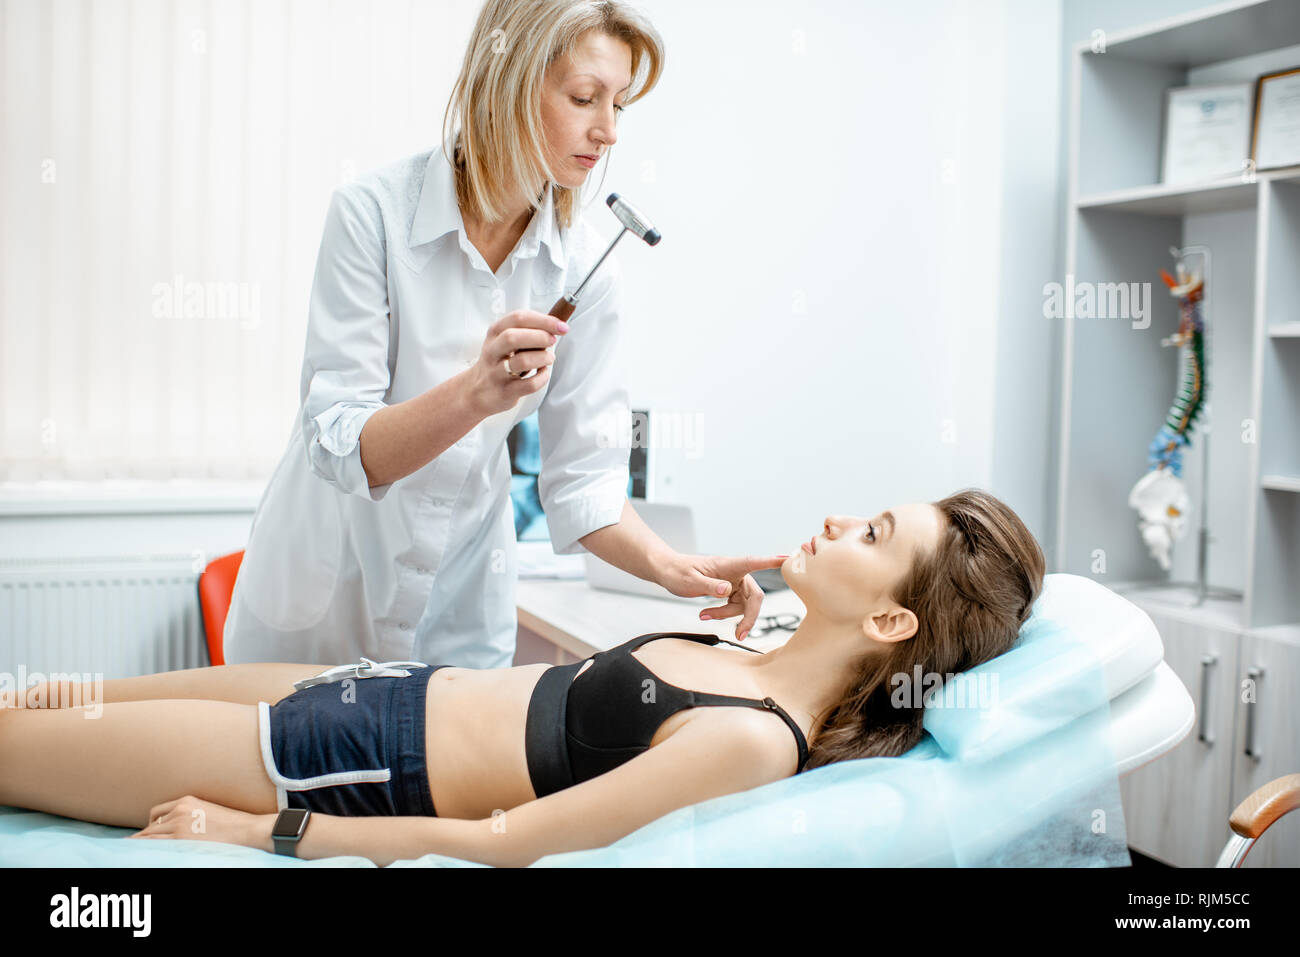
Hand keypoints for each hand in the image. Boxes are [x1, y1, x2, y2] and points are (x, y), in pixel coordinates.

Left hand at [128, 795, 271, 851]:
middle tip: (131, 844)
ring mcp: (179, 825)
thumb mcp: (208, 811)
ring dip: (140, 843)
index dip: (150, 823)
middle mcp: (179, 811)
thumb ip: (191, 815)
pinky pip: (156, 845)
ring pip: (150, 835)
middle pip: (151, 825)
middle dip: (142, 835)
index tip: (147, 831)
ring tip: (130, 850)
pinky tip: (139, 853)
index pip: (158, 812)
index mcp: (187, 800)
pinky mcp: (180, 839)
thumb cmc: (232, 824)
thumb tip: (180, 828)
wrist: (245, 830)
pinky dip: (146, 849)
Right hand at [466, 310, 568, 416]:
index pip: (518, 318)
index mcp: (495, 333)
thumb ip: (526, 331)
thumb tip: (555, 326)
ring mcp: (497, 372)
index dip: (544, 320)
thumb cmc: (498, 362)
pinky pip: (529, 385)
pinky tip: (543, 373)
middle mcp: (493, 351)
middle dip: (540, 336)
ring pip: (521, 361)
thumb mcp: (503, 340)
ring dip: (542, 358)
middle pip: (514, 337)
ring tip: (549, 358)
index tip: (561, 326)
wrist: (476, 391)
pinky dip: (542, 377)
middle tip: (552, 341)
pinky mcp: (505, 391)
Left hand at [656, 553, 789, 640]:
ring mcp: (732, 583)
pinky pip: (732, 607)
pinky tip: (704, 614)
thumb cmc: (678, 571)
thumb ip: (710, 585)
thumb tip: (728, 590)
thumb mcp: (690, 580)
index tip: (788, 559)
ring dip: (726, 615)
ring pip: (742, 605)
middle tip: (740, 635)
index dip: (772, 562)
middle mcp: (735, 574)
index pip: (755, 562)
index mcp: (730, 565)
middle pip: (754, 596)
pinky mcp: (727, 591)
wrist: (667, 571)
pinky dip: (720, 614)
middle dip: (749, 616)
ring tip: (703, 615)